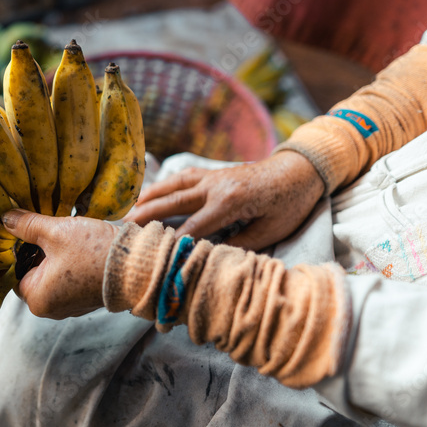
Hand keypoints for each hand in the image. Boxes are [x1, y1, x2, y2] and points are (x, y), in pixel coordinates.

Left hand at [2, 210, 119, 319]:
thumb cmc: (93, 253)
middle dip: (41, 252)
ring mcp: (71, 306)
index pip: (16, 271)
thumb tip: (6, 219)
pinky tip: (82, 249)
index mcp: (37, 299)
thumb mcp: (55, 232)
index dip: (22, 249)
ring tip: (70, 239)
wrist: (137, 265)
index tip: (32, 233)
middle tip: (52, 233)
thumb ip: (27, 225)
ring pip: (53, 275)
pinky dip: (73, 264)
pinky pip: (70, 279)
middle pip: (34, 273)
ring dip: (58, 256)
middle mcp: (51, 309)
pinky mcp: (86, 299)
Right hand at [123, 151, 324, 250]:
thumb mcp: (271, 230)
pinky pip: (183, 177)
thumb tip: (211, 256)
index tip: (155, 257)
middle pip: (173, 202)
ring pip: (173, 185)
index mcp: (230, 202)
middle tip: (124, 229)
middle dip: (147, 216)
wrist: (302, 169)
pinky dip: (164, 184)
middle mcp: (215, 186)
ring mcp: (213, 176)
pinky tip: (152, 192)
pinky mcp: (214, 172)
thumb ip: (240, 244)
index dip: (173, 244)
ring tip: (129, 210)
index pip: (192, 227)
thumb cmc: (291, 203)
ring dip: (150, 197)